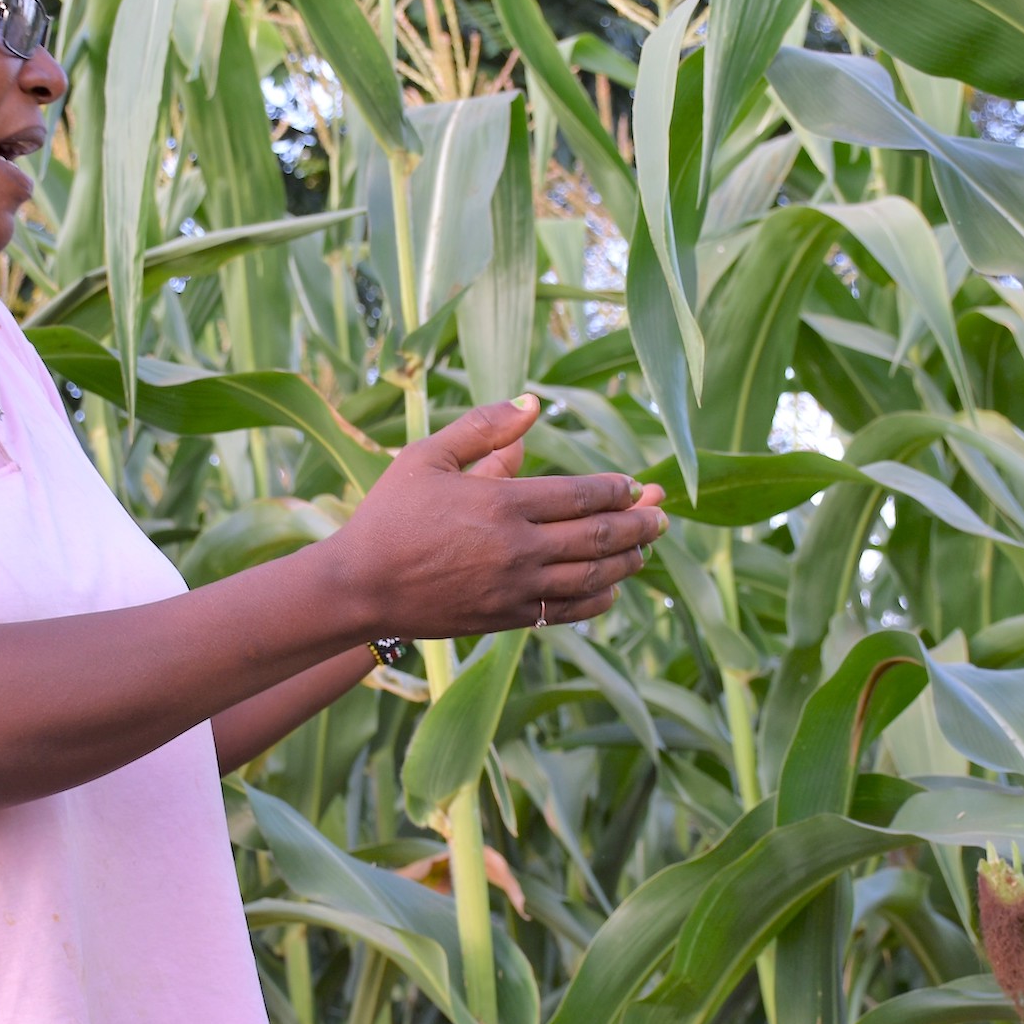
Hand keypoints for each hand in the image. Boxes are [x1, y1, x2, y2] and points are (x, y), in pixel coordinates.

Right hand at [317, 394, 667, 639]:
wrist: (360, 588)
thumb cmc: (389, 516)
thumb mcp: (428, 457)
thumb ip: (483, 427)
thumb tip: (534, 404)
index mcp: (503, 502)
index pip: (585, 494)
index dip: (619, 489)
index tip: (634, 484)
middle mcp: (520, 548)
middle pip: (602, 535)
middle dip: (641, 524)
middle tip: (663, 515)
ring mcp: (517, 588)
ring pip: (594, 577)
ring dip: (628, 562)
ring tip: (645, 550)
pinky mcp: (508, 618)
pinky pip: (570, 612)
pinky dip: (599, 599)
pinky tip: (609, 587)